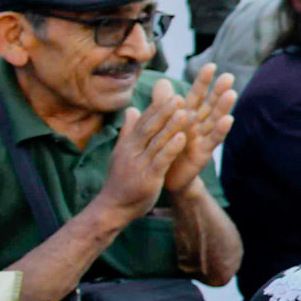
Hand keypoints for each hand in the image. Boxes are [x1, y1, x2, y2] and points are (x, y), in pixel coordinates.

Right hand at [97, 87, 190, 221]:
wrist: (114, 207)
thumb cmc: (122, 179)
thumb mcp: (123, 152)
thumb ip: (129, 131)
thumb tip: (131, 109)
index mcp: (128, 144)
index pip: (143, 121)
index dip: (157, 108)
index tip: (171, 93)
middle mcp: (132, 150)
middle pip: (149, 127)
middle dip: (164, 111)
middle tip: (178, 96)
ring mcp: (140, 163)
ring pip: (156, 141)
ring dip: (171, 125)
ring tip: (185, 111)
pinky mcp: (148, 176)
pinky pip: (161, 159)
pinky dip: (171, 148)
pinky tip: (183, 138)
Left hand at [162, 64, 236, 193]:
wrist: (164, 176)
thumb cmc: (165, 147)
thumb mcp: (160, 123)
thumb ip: (161, 104)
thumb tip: (162, 81)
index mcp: (186, 115)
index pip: (196, 95)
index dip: (203, 82)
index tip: (211, 66)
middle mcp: (197, 124)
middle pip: (210, 104)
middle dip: (218, 90)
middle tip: (228, 76)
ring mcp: (202, 138)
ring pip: (214, 119)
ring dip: (223, 107)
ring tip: (231, 93)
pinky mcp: (204, 153)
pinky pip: (213, 140)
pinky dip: (221, 130)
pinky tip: (228, 119)